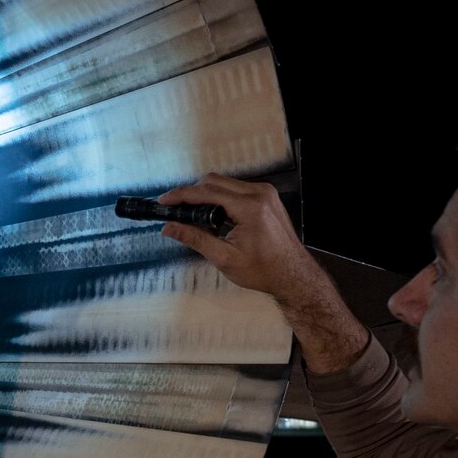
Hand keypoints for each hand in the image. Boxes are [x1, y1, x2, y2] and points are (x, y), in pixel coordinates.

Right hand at [158, 175, 316, 303]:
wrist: (293, 275)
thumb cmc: (264, 270)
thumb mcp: (224, 258)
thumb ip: (195, 238)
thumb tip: (170, 228)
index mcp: (250, 207)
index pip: (207, 192)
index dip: (181, 195)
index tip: (164, 201)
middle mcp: (259, 193)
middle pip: (214, 182)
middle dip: (192, 193)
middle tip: (175, 209)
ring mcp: (265, 193)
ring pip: (225, 183)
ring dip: (206, 195)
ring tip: (193, 215)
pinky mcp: (267, 197)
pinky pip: (237, 189)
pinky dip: (221, 198)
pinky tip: (213, 215)